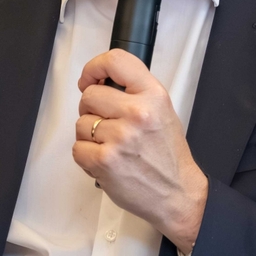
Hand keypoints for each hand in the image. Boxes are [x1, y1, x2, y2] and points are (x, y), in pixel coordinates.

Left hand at [73, 49, 207, 253]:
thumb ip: (134, 92)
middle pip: (89, 95)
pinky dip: (87, 156)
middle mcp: (137, 113)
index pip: (116, 61)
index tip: (89, 78)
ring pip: (80, 123)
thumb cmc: (167, 154)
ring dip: (89, 135)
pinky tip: (106, 160)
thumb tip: (97, 81)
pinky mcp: (104, 161)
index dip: (95, 68)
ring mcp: (119, 138)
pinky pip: (77, 148)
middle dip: (92, 109)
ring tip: (111, 146)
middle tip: (107, 123)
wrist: (178, 194)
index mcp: (153, 96)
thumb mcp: (162, 111)